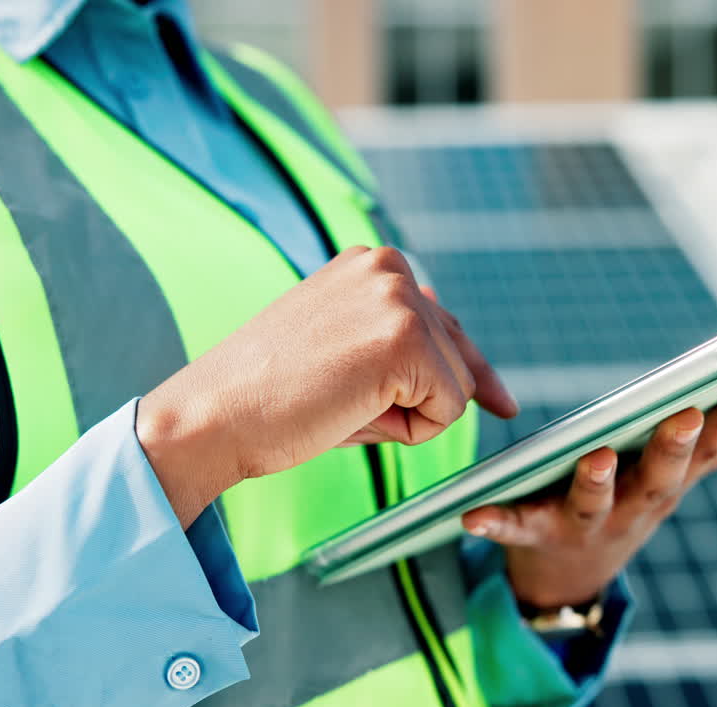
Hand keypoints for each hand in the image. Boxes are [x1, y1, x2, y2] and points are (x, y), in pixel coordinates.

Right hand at [137, 246, 518, 526]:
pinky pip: (449, 410)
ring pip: (457, 387)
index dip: (468, 373)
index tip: (503, 402)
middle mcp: (389, 267)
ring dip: (410, 418)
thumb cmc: (270, 398)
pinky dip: (411, 432)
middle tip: (343, 406)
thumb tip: (478, 382)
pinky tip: (351, 414)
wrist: (213, 417)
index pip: (444, 324)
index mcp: (371, 264)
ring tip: (339, 408)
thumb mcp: (346, 354)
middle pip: (459, 357)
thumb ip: (403, 348)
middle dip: (422, 403)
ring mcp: (398, 299)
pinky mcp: (405, 339)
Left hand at [462, 383, 716, 608]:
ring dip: (597, 482)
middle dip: (674, 448)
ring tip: (597, 456)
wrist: (568, 579)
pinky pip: (514, 529)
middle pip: (656, 480)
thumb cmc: (621, 508)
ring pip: (592, 505)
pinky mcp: (534, 535)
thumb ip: (711, 450)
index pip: (707, 453)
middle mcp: (629, 510)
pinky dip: (495, 523)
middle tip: (687, 414)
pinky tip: (472, 516)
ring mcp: (583, 527)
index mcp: (662, 487)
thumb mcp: (668, 482)